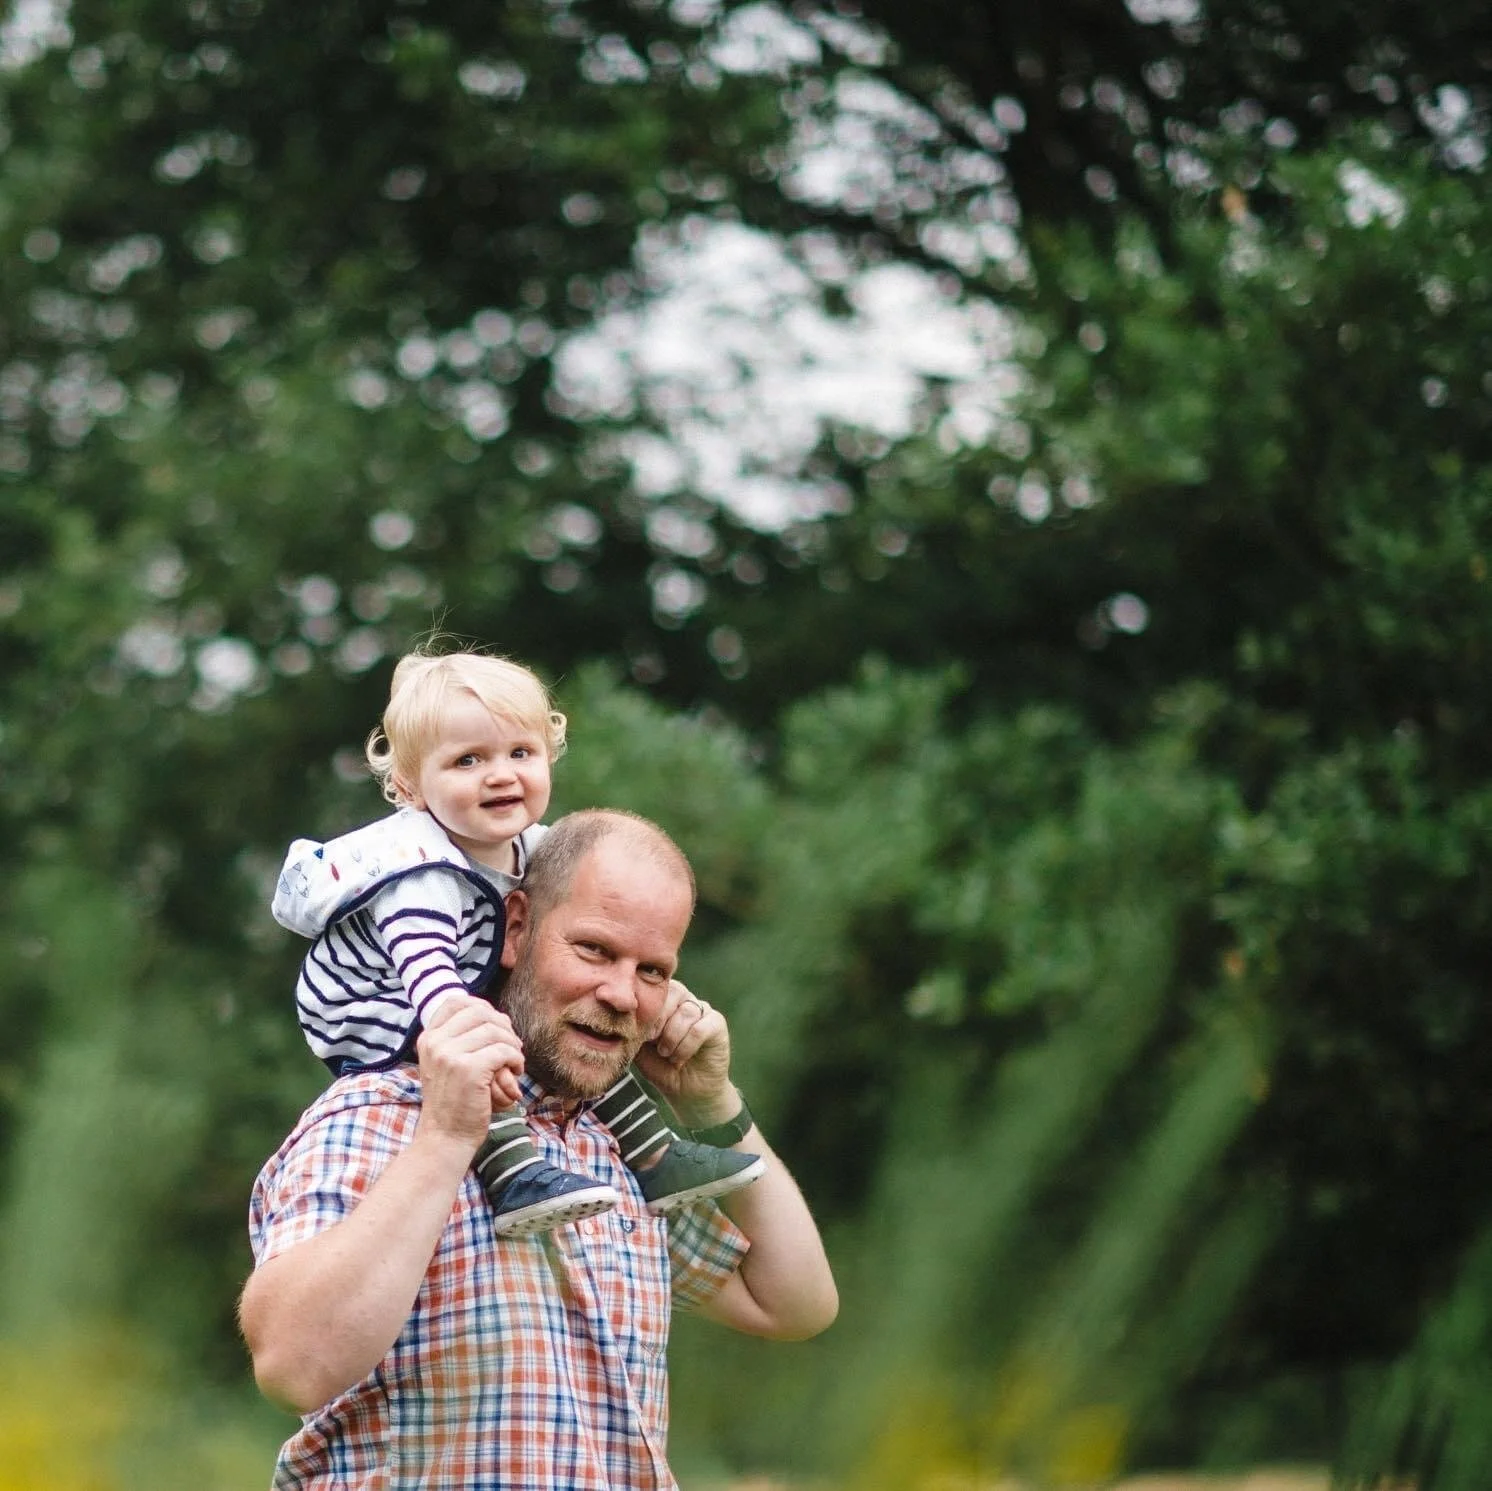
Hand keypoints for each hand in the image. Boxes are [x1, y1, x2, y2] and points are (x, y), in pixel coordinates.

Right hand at [416, 997, 524, 1149]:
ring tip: (514, 1062)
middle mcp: (435, 1043)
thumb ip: (460, 1039)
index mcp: (428, 1039)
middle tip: (512, 1046)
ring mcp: (450, 1055)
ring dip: (513, 1045)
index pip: (456, 1001)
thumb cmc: (453, 1102)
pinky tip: (515, 1072)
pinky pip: (504, 1050)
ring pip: (495, 1031)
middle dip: (503, 1026)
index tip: (496, 1025)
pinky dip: (516, 1059)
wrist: (445, 1138)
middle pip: (480, 1012)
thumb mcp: (445, 1064)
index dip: (482, 1007)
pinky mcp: (469, 1069)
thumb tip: (497, 1016)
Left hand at [633, 980, 736, 1127]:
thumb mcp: (640, 1045)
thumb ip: (634, 1027)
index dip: (648, 1007)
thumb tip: (621, 1013)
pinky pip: (700, 1028)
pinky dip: (686, 1045)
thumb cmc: (660, 1066)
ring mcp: (703, 1010)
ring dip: (672, 1037)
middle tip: (651, 1040)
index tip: (642, 1032)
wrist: (686, 1092)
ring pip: (687, 1012)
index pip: (657, 989)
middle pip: (674, 992)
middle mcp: (685, 1000)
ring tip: (665, 1054)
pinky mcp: (717, 1024)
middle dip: (659, 1018)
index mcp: (666, 1000)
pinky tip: (679, 1059)